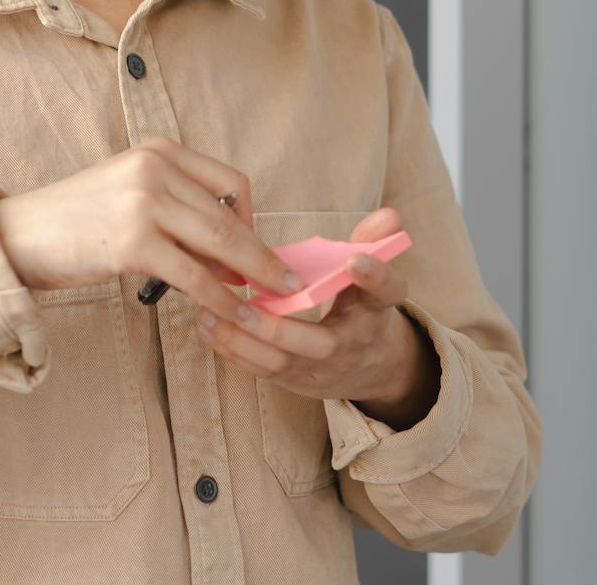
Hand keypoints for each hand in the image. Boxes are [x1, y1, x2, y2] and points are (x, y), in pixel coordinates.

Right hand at [0, 136, 301, 329]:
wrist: (18, 236)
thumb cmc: (75, 223)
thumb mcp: (130, 196)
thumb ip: (177, 211)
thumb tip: (230, 253)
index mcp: (159, 151)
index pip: (230, 181)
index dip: (252, 220)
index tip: (256, 252)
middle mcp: (155, 168)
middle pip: (231, 215)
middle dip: (263, 254)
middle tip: (287, 282)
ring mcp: (144, 202)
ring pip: (219, 243)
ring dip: (251, 278)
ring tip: (267, 302)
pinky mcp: (133, 241)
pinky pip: (193, 274)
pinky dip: (218, 297)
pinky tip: (229, 314)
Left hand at [194, 207, 428, 415]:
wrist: (371, 366)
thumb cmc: (364, 310)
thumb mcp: (376, 278)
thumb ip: (376, 243)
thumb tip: (388, 215)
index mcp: (376, 312)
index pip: (384, 293)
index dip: (374, 277)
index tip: (354, 260)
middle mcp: (351, 347)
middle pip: (321, 347)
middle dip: (281, 330)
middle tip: (246, 308)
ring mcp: (321, 371)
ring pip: (282, 364)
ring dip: (244, 342)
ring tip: (211, 313)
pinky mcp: (294, 381)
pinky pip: (262, 371)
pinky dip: (233, 351)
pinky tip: (208, 325)